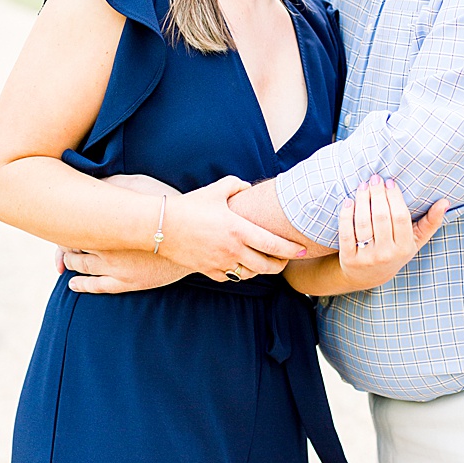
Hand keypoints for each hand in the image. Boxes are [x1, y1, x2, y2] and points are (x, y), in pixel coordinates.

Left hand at [54, 174, 187, 290]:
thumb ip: (111, 183)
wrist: (191, 234)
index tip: (61, 221)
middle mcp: (106, 249)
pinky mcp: (128, 284)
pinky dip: (82, 285)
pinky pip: (97, 287)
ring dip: (70, 264)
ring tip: (66, 261)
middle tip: (62, 241)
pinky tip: (73, 284)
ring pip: (82, 269)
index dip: (64, 227)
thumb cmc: (164, 204)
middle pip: (73, 249)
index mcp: (106, 225)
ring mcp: (116, 270)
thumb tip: (91, 182)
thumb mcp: (136, 183)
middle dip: (65, 246)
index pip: (72, 228)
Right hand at [160, 176, 306, 282]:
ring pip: (251, 274)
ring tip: (263, 261)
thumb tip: (247, 187)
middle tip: (285, 259)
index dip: (292, 249)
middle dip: (280, 264)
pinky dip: (240, 273)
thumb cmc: (189, 206)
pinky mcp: (209, 271)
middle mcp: (233, 250)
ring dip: (261, 270)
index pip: (274, 245)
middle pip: (268, 267)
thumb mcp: (215, 190)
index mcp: (239, 229)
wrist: (161, 225)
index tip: (302, 250)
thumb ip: (236, 185)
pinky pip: (232, 277)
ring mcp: (221, 263)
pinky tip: (240, 265)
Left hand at [336, 176, 448, 289]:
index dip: (394, 197)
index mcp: (404, 247)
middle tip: (375, 179)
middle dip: (377, 194)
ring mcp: (367, 257)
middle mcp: (386, 254)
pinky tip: (349, 201)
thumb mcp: (415, 241)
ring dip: (362, 200)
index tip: (390, 182)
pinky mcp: (349, 257)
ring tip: (363, 185)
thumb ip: (431, 222)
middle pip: (381, 217)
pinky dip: (346, 214)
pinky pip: (346, 232)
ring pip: (363, 222)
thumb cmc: (395, 252)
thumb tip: (445, 202)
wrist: (368, 275)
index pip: (401, 217)